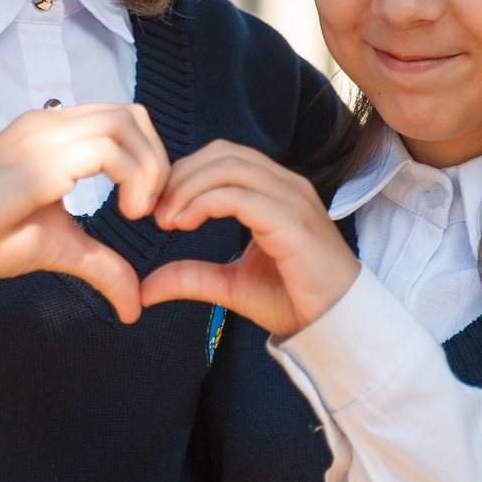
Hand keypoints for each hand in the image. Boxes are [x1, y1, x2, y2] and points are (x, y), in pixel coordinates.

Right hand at [0, 103, 169, 324]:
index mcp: (52, 133)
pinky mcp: (37, 164)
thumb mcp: (60, 246)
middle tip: (151, 210)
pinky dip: (131, 178)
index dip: (150, 158)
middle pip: (131, 113)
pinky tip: (126, 214)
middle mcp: (48, 125)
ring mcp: (41, 139)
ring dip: (148, 169)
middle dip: (158, 160)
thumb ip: (102, 264)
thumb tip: (134, 303)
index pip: (123, 119)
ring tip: (138, 214)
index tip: (150, 207)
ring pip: (123, 123)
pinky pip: (103, 150)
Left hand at [139, 141, 360, 338]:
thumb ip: (190, 277)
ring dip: (188, 187)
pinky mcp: (292, 222)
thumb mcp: (230, 286)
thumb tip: (143, 288)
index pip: (224, 157)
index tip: (157, 208)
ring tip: (166, 219)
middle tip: (154, 211)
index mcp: (276, 191)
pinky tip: (184, 223)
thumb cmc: (295, 301)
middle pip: (223, 153)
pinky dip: (204, 203)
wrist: (337, 327)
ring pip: (230, 167)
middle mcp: (287, 186)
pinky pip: (240, 196)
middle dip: (181, 175)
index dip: (185, 173)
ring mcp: (293, 200)